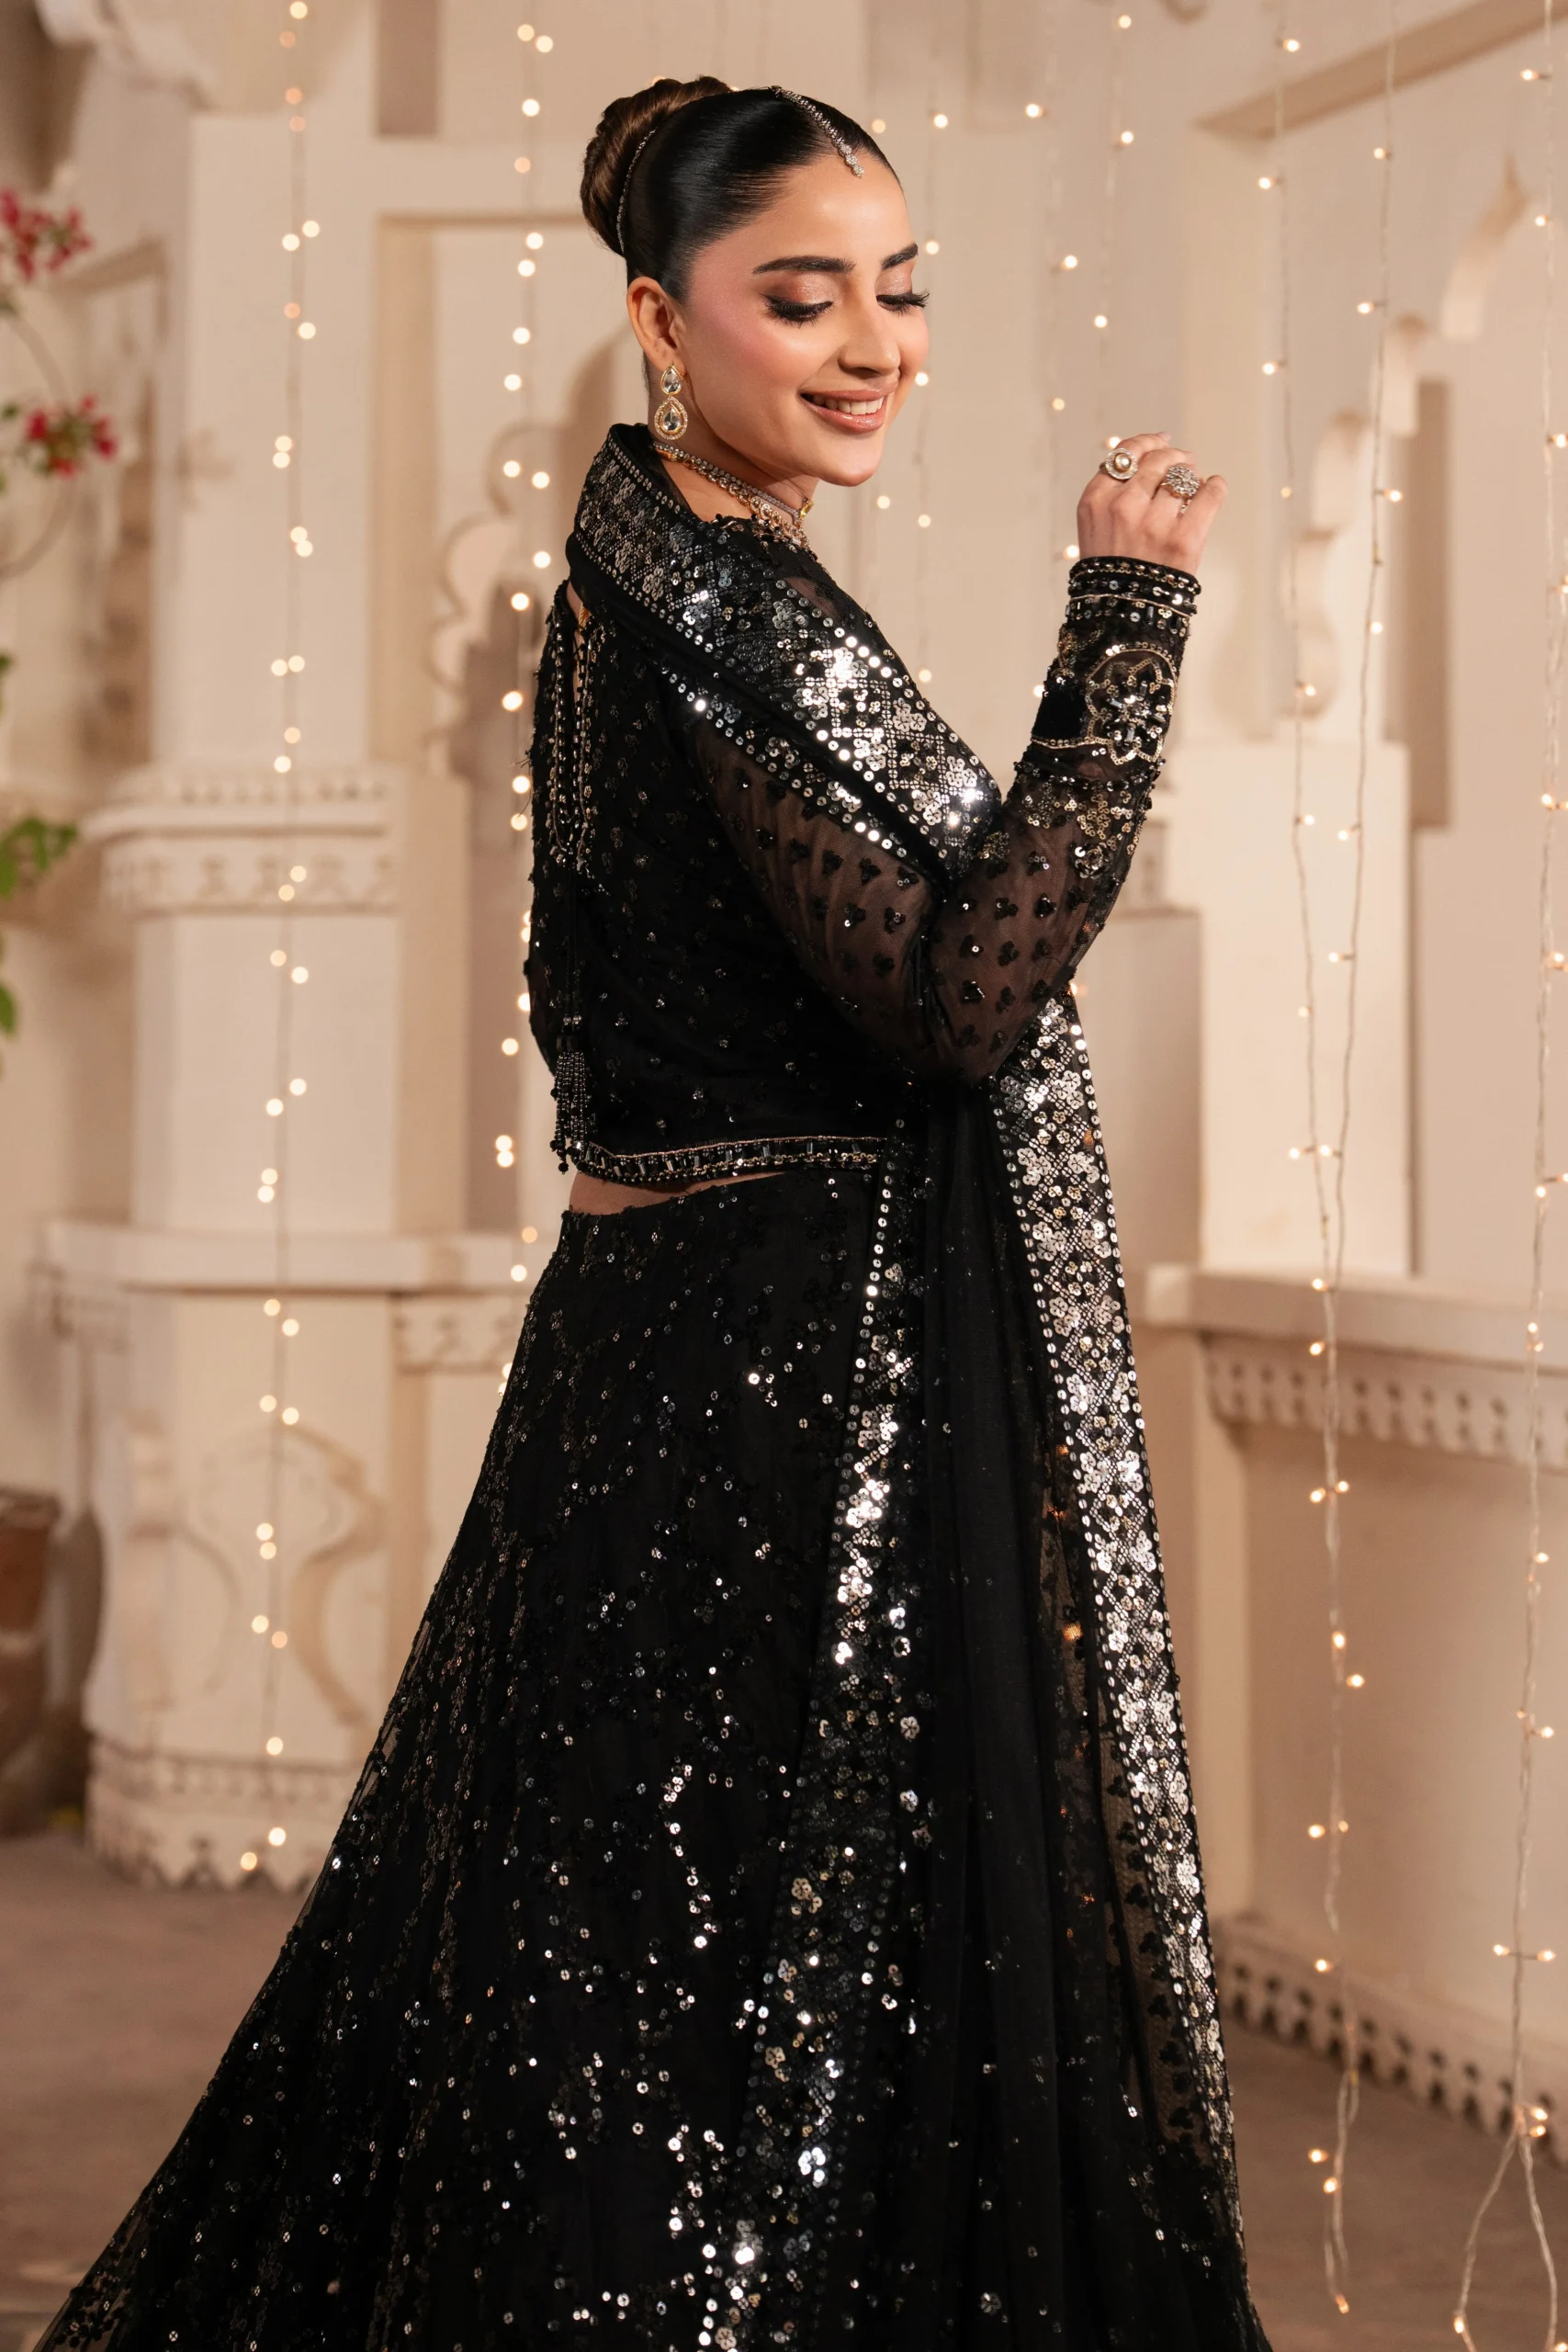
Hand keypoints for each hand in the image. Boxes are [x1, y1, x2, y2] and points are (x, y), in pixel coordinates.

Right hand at [1075, 432, 1225, 576]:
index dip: (1148, 442)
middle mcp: (1123, 507)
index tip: (1162, 442)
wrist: (1123, 615)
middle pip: (1158, 459)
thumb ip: (1114, 490)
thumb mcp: (1096, 526)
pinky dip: (1215, 487)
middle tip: (1184, 461)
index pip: (1126, 452)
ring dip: (1192, 474)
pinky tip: (1214, 487)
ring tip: (1194, 481)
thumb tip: (1154, 448)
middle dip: (1175, 455)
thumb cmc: (1112, 567)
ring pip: (1183, 476)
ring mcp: (1154, 523)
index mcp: (1096, 501)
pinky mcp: (1184, 540)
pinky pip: (1209, 495)